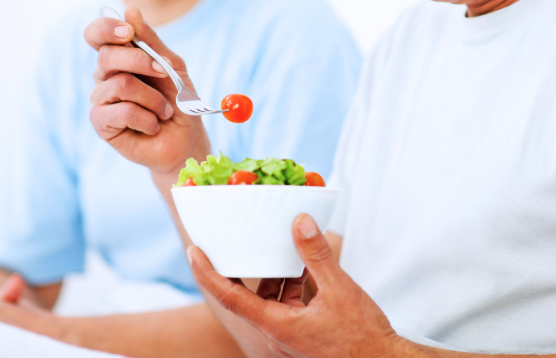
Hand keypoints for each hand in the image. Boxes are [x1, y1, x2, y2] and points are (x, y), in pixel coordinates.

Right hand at [85, 4, 210, 177]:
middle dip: (141, 62)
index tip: (129, 33)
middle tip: (165, 73)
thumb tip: (129, 9)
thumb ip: (151, 41)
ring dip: (153, 98)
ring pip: (120, 85)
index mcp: (119, 57)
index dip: (107, 29)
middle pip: (107, 56)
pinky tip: (153, 126)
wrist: (185, 139)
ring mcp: (100, 99)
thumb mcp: (172, 66)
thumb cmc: (178, 100)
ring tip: (164, 110)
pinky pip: (120, 111)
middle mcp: (105, 76)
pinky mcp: (101, 124)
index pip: (97, 34)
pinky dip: (146, 118)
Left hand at [187, 215, 403, 357]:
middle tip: (232, 239)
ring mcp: (290, 334)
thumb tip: (299, 220)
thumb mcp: (339, 289)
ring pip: (271, 298)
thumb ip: (316, 254)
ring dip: (275, 273)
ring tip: (282, 244)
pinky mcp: (304, 332)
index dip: (208, 273)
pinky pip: (289, 303)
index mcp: (276, 326)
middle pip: (247, 296)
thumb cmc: (361, 336)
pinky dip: (293, 282)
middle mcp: (277, 332)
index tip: (194, 250)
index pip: (230, 298)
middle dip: (241, 268)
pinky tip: (306, 264)